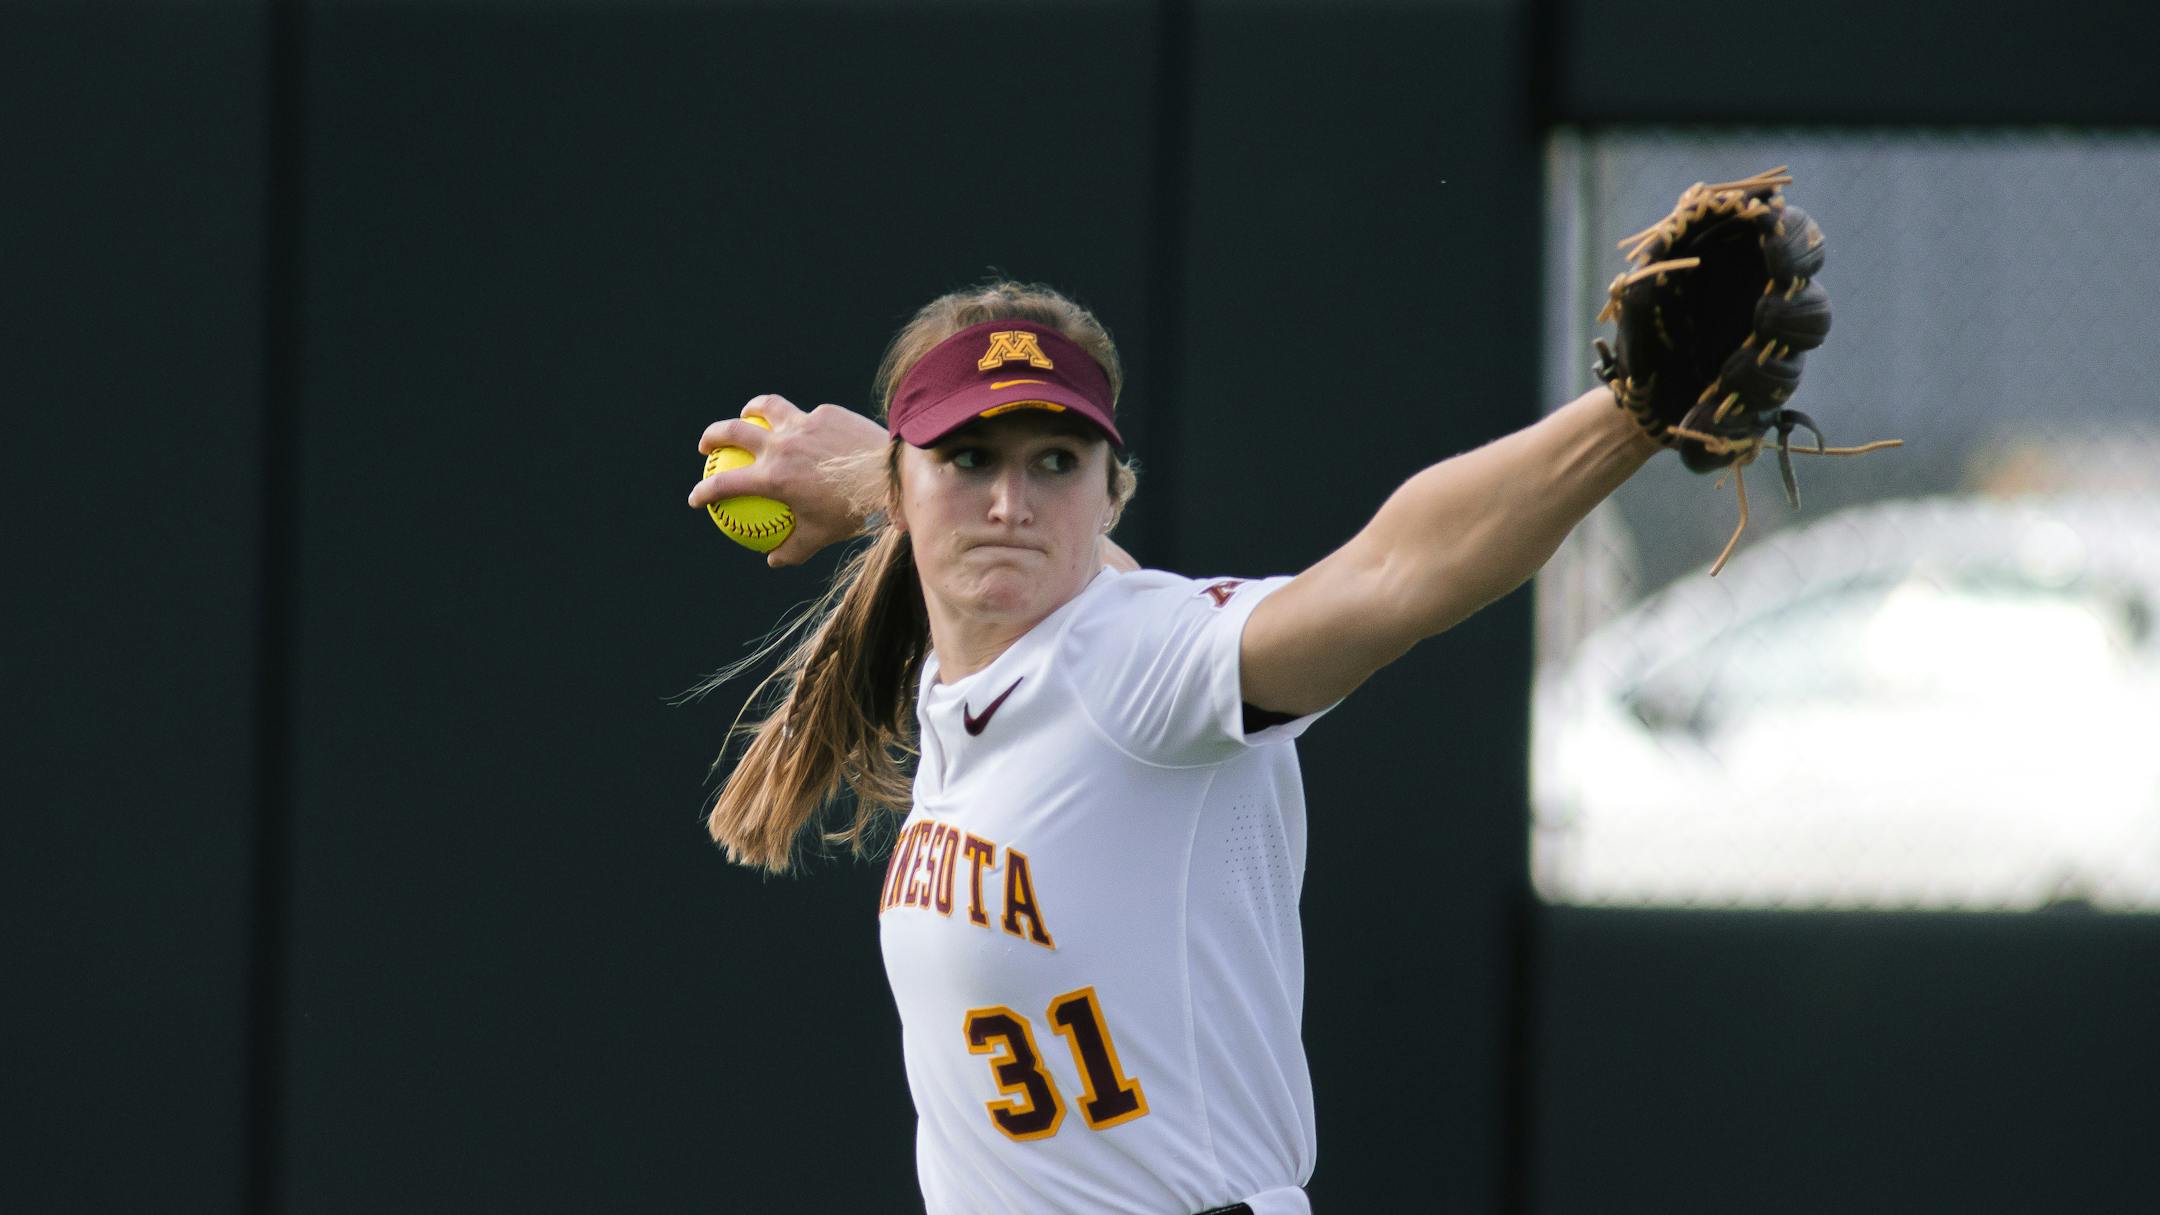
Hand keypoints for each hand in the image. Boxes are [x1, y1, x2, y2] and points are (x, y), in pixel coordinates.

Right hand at [689, 394, 889, 566]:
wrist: (892, 477)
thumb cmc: (854, 512)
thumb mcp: (821, 537)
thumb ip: (792, 549)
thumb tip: (772, 560)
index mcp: (773, 477)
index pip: (724, 485)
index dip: (703, 492)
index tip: (696, 499)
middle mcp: (782, 445)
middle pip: (732, 430)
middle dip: (712, 436)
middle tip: (707, 446)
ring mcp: (803, 424)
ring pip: (766, 407)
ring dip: (751, 409)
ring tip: (748, 415)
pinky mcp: (826, 413)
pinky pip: (807, 416)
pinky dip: (801, 422)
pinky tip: (806, 427)